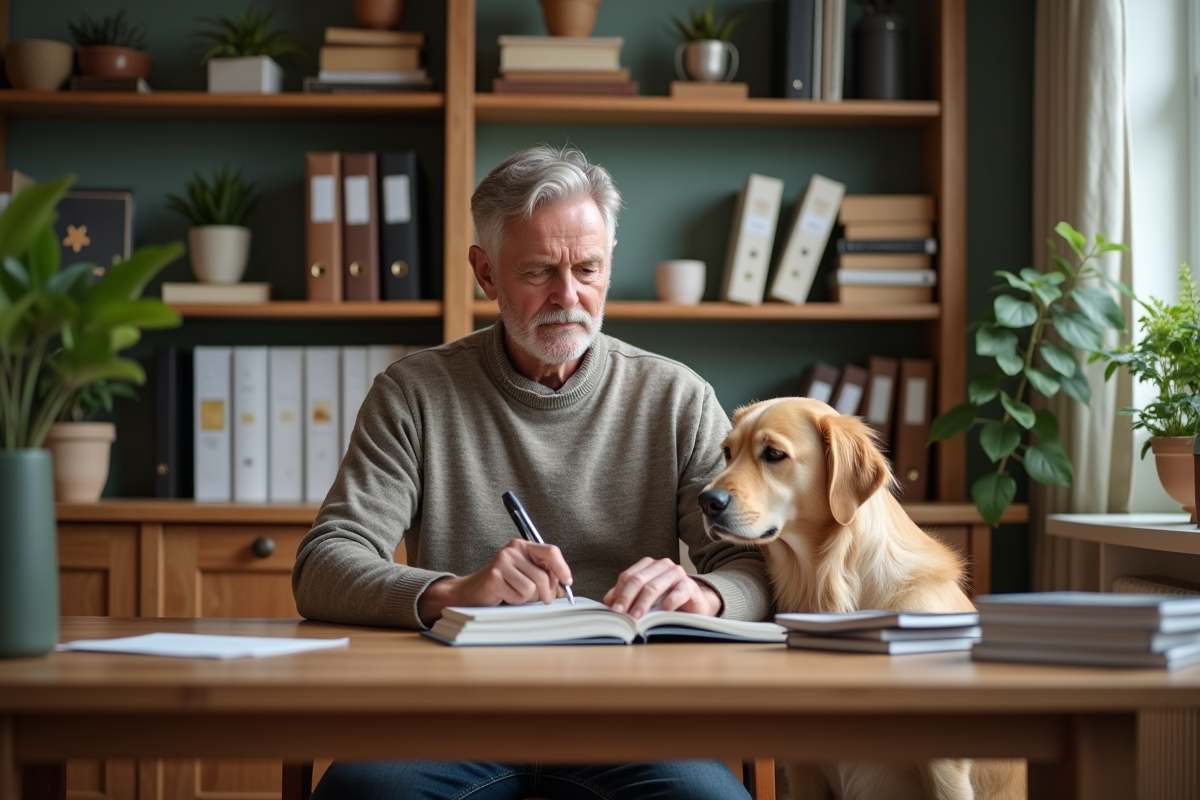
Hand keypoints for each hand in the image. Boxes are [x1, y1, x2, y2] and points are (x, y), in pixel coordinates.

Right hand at [417, 538, 572, 624]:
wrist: (471, 591)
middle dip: (546, 593)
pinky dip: (515, 601)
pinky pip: (518, 596)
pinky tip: (505, 596)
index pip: (550, 551)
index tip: (567, 582)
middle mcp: (512, 550)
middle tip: (543, 599)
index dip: (562, 568)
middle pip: (543, 575)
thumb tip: (565, 587)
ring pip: (532, 588)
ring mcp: (502, 562)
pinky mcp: (494, 577)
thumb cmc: (502, 584)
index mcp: (523, 546)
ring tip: (515, 594)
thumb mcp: (526, 576)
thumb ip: (545, 577)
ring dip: (527, 598)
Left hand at [601, 557, 722, 618]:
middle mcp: (662, 565)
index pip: (628, 576)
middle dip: (627, 598)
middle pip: (638, 580)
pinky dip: (667, 604)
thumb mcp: (645, 598)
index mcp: (649, 565)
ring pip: (653, 587)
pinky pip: (676, 594)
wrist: (696, 604)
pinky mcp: (690, 586)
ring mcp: (677, 574)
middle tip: (621, 614)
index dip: (619, 592)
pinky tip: (661, 613)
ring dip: (642, 604)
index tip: (613, 609)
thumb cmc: (668, 600)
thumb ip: (627, 596)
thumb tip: (608, 602)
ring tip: (636, 618)